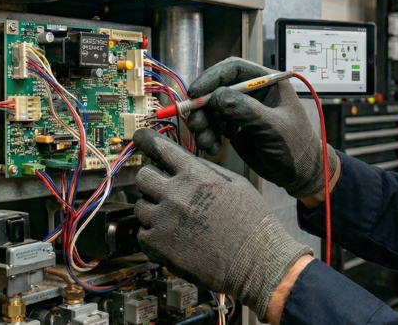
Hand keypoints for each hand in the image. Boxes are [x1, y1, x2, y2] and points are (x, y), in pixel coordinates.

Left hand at [132, 128, 311, 320]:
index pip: (161, 148)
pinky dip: (152, 234)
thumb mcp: (236, 183)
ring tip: (172, 219)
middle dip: (151, 179)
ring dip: (152, 209)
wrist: (257, 261)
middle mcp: (176, 194)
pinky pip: (142, 233)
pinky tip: (170, 237)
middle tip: (162, 189)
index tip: (140, 138)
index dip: (148, 140)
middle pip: (143, 176)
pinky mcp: (159, 246)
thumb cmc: (252, 222)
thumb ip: (206, 170)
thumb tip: (184, 162)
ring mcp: (165, 221)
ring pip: (140, 206)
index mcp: (196, 175)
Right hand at [187, 58, 339, 198]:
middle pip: (217, 88)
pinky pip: (214, 125)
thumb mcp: (272, 127)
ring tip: (205, 141)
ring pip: (212, 108)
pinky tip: (212, 148)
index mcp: (267, 82)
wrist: (299, 173)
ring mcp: (242, 109)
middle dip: (203, 106)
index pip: (234, 69)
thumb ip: (245, 110)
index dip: (212, 77)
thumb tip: (216, 97)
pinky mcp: (236, 126)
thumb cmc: (295, 146)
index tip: (196, 93)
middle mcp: (252, 92)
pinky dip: (209, 135)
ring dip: (204, 123)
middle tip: (195, 124)